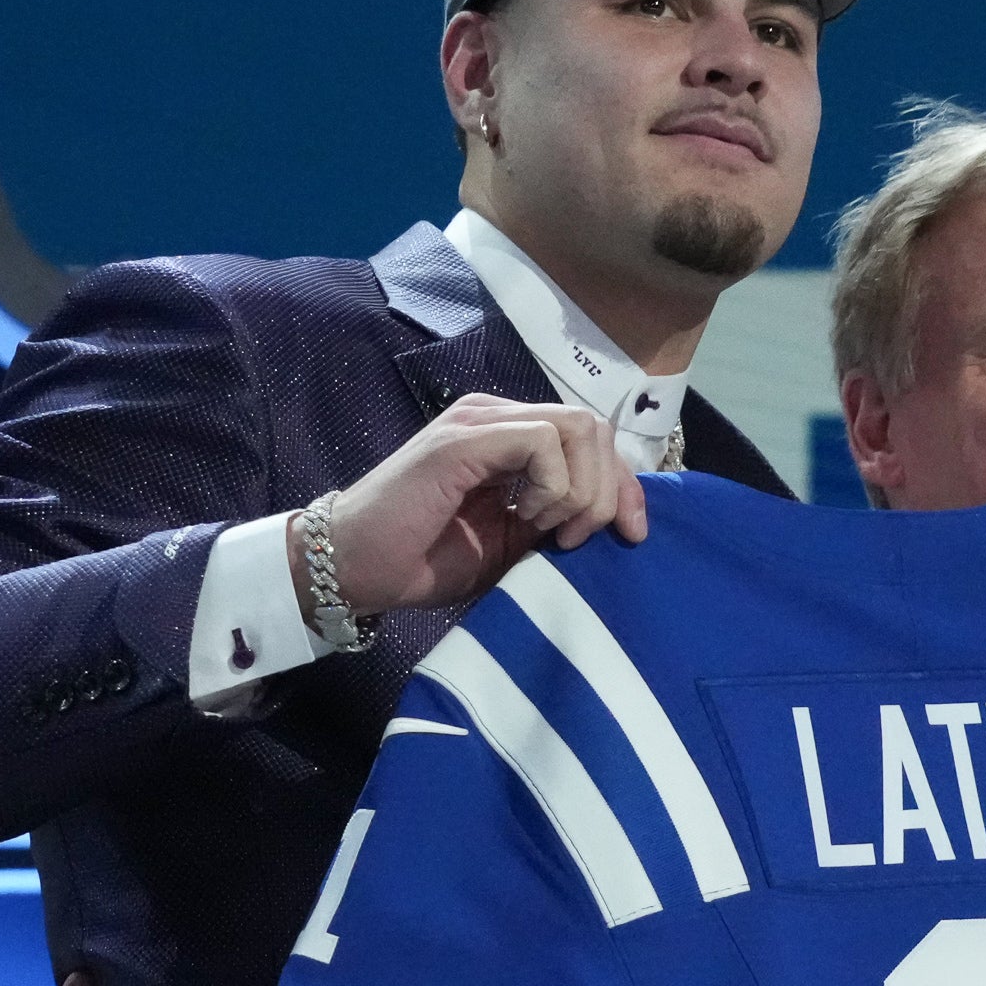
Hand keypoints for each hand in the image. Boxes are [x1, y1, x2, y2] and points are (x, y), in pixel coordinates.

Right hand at [318, 394, 645, 614]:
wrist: (353, 567)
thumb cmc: (422, 560)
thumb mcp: (510, 545)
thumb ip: (555, 523)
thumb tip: (611, 522)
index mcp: (510, 439)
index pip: (592, 441)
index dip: (625, 487)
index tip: (633, 537)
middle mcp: (498, 418)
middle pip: (594, 429)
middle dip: (610, 490)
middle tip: (578, 540)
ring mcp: (480, 423)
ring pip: (578, 428)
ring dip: (582, 490)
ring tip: (549, 530)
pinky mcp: (465, 439)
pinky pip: (543, 442)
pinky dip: (555, 487)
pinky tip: (528, 519)